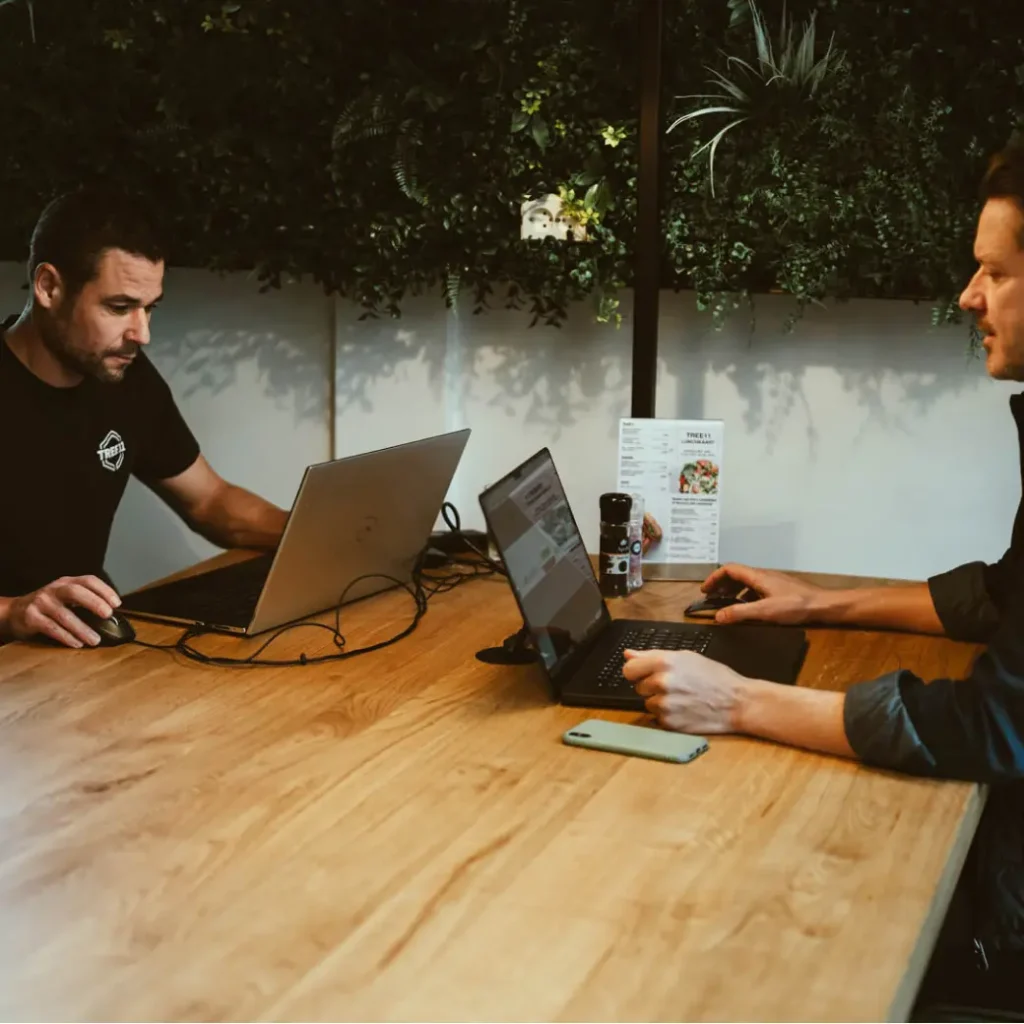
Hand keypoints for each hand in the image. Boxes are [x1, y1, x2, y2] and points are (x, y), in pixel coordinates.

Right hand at [3, 576, 120, 647]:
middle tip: (108, 615)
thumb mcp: (65, 597)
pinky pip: (52, 628)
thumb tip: (112, 616)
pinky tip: (77, 643)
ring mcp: (41, 603)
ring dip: (82, 628)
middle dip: (94, 602)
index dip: (104, 590)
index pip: (88, 580)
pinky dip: (66, 637)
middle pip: (75, 592)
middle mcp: (54, 589)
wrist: (15, 612)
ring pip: (65, 615)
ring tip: (95, 640)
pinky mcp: (31, 617)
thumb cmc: (49, 606)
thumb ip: (84, 602)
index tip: (117, 603)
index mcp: (67, 582)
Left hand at [622, 649, 745, 733]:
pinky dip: (668, 716)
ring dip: (659, 702)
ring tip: (682, 698)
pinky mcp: (669, 723)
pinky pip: (657, 718)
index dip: (637, 672)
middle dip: (651, 686)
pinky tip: (685, 710)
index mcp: (664, 662)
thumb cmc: (714, 677)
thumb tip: (627, 654)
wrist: (737, 702)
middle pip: (638, 687)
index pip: (629, 669)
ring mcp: (664, 705)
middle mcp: (661, 683)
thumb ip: (652, 655)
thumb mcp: (686, 657)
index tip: (644, 674)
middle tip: (675, 686)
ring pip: (648, 703)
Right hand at [701, 563, 825, 624]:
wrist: (824, 605)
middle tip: (712, 598)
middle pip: (737, 574)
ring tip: (726, 604)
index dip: (714, 578)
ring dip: (733, 590)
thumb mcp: (764, 611)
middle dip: (721, 584)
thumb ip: (740, 613)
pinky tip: (748, 608)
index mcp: (757, 576)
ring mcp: (773, 581)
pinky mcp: (780, 589)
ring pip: (747, 581)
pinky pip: (756, 588)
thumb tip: (717, 616)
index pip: (729, 569)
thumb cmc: (795, 606)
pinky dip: (746, 595)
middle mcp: (763, 575)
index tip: (704, 590)